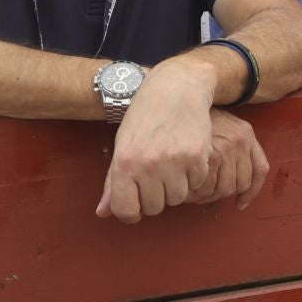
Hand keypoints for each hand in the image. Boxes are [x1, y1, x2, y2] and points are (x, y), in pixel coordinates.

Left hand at [96, 65, 215, 223]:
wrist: (176, 88)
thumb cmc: (145, 117)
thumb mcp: (123, 146)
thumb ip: (113, 182)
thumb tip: (103, 213)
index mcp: (124, 163)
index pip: (126, 210)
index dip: (132, 212)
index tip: (137, 203)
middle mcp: (148, 165)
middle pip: (155, 207)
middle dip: (157, 196)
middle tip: (158, 175)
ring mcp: (174, 161)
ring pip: (178, 198)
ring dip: (176, 187)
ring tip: (173, 164)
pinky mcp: (197, 157)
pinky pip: (196, 183)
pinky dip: (193, 175)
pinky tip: (187, 156)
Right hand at [183, 109, 271, 209]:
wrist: (178, 102)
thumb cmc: (196, 119)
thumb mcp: (222, 125)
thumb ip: (232, 147)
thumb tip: (235, 184)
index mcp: (246, 133)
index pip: (260, 169)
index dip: (252, 191)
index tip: (241, 203)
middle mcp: (240, 141)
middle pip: (241, 183)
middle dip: (224, 194)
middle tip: (208, 194)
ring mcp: (226, 148)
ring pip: (225, 188)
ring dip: (210, 196)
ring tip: (196, 192)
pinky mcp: (210, 155)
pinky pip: (209, 186)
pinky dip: (200, 194)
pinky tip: (190, 191)